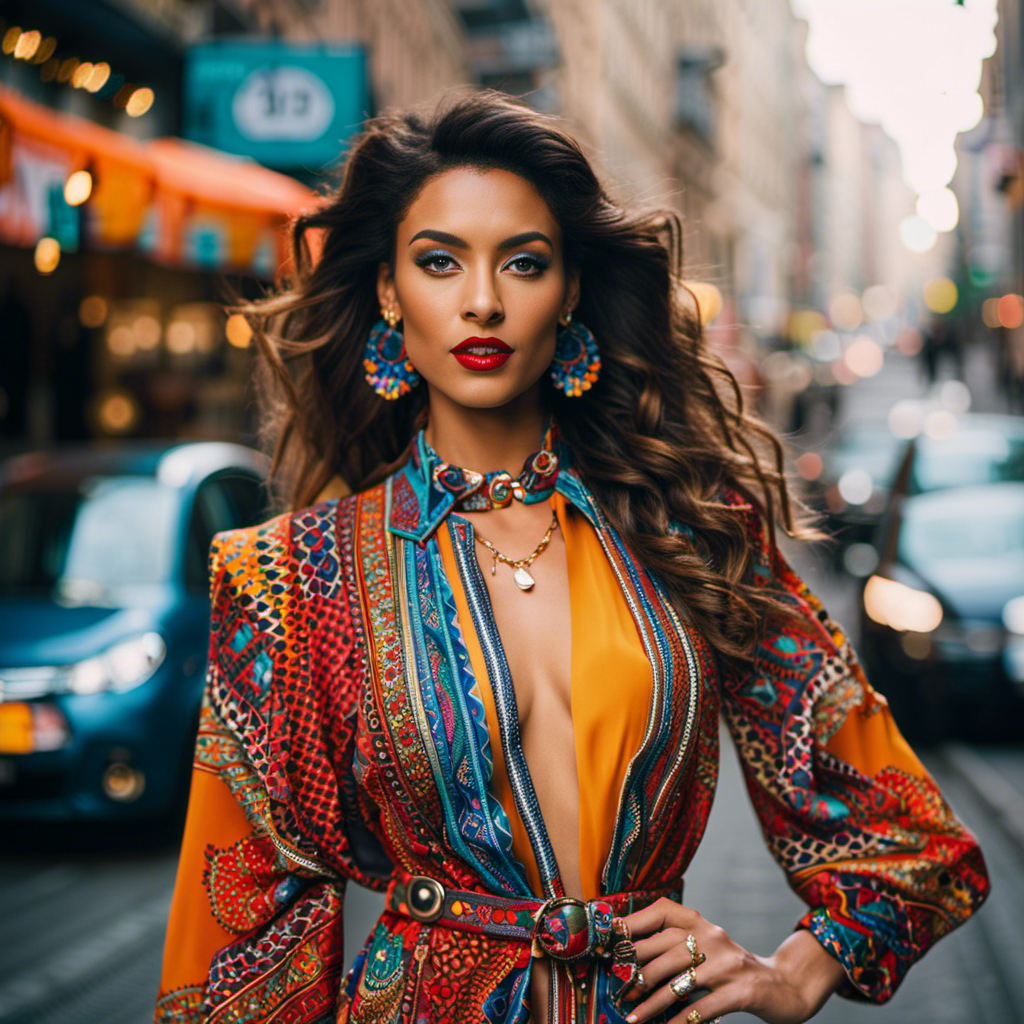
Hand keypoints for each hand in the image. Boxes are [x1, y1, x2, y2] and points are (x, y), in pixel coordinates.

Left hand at [618, 898, 845, 1023]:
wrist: (782, 986)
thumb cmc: (731, 968)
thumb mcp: (706, 948)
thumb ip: (675, 946)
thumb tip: (628, 959)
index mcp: (701, 922)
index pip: (662, 912)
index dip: (634, 924)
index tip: (611, 942)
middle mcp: (713, 937)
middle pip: (664, 950)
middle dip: (637, 972)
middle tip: (619, 991)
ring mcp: (727, 964)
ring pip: (677, 981)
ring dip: (651, 1003)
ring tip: (633, 1017)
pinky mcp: (740, 991)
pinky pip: (701, 1008)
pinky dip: (680, 1022)